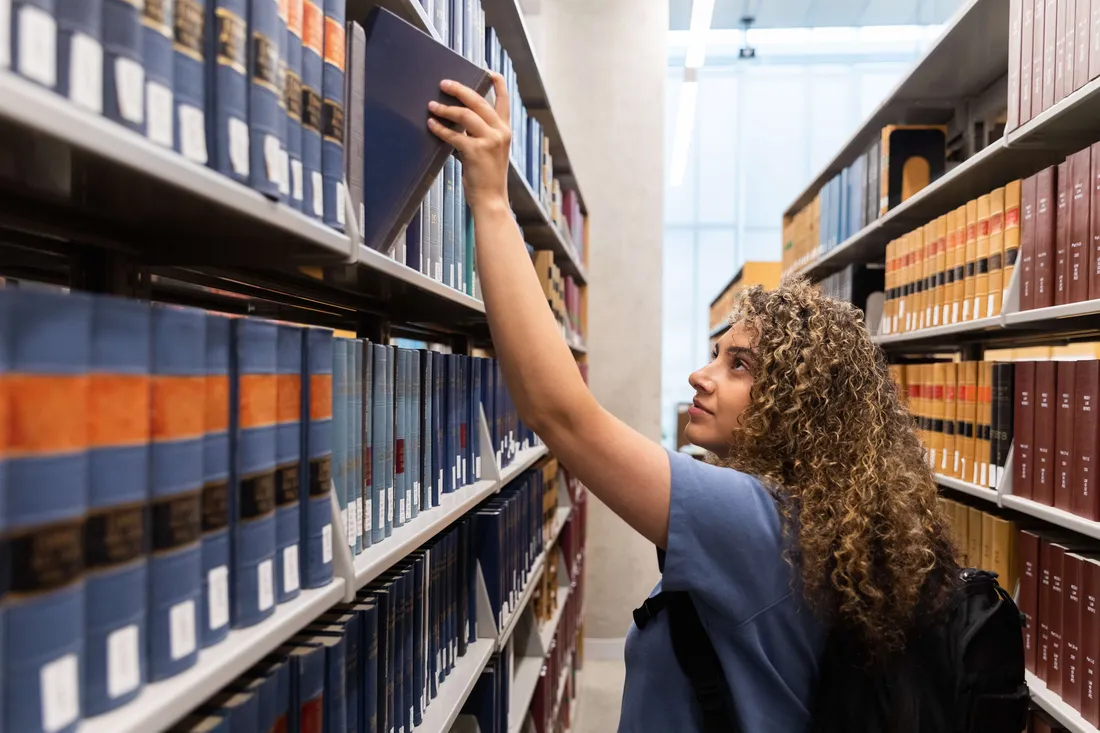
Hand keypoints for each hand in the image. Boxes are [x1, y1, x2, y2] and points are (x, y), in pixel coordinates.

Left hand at [427, 72, 510, 212]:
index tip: (487, 71)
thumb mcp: (491, 151)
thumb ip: (481, 134)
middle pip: (479, 101)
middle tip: (444, 83)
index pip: (504, 100)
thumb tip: (458, 118)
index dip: (497, 83)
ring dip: (445, 109)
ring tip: (431, 106)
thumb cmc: (487, 178)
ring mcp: (490, 141)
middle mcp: (500, 132)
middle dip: (460, 90)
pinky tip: (431, 125)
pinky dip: (440, 128)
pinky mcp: (476, 151)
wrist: (492, 200)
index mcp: (505, 130)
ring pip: (465, 115)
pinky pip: (454, 135)